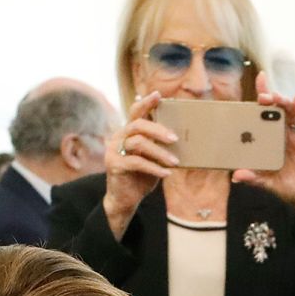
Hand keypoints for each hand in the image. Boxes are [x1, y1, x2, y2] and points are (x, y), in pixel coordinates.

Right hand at [103, 92, 177, 237]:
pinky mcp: (115, 165)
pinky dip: (154, 167)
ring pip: (138, 143)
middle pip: (138, 125)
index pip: (135, 112)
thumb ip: (158, 147)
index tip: (159, 95)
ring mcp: (115, 150)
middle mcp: (119, 137)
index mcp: (128, 132)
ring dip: (159, 152)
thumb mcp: (152, 160)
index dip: (146, 103)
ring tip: (175, 162)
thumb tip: (179, 138)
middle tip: (175, 138)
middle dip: (158, 129)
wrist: (125, 199)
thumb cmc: (141, 177)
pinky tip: (166, 173)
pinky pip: (136, 162)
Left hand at [232, 78, 294, 235]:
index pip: (262, 115)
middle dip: (268, 98)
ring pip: (288, 111)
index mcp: (271, 139)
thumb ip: (253, 178)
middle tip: (261, 97)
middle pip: (274, 109)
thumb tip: (236, 176)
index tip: (250, 84)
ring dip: (281, 101)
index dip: (259, 98)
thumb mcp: (268, 183)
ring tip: (274, 98)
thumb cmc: (288, 188)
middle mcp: (283, 133)